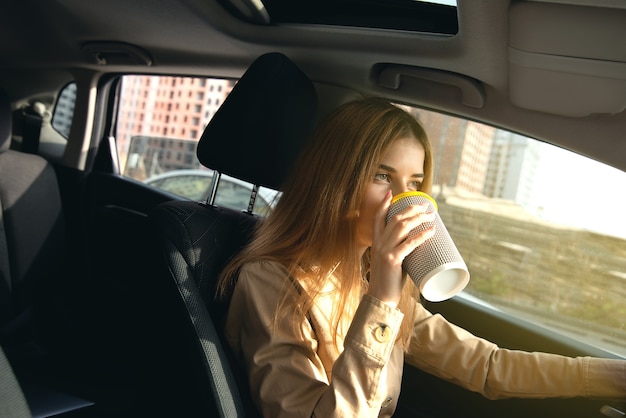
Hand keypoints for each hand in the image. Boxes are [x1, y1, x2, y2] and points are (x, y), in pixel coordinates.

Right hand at [367, 191, 435, 308]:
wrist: (381, 297)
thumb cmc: (388, 280)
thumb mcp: (390, 260)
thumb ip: (398, 249)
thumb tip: (416, 243)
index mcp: (376, 242)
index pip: (377, 218)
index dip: (383, 205)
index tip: (391, 194)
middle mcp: (378, 243)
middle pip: (395, 219)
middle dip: (410, 209)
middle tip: (424, 206)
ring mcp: (385, 251)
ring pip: (402, 227)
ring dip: (418, 219)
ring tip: (431, 216)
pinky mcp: (393, 260)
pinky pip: (409, 243)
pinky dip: (422, 235)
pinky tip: (431, 231)